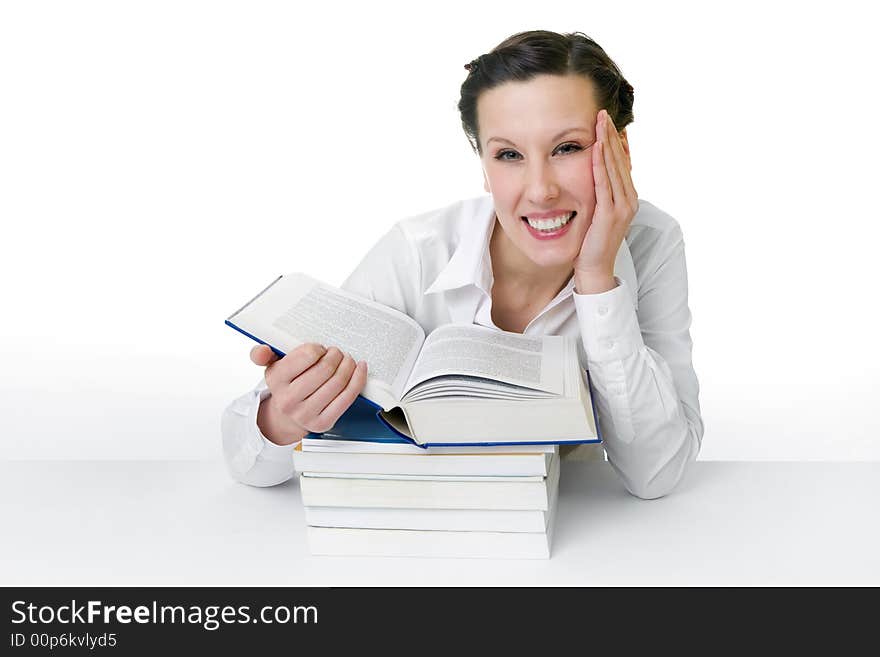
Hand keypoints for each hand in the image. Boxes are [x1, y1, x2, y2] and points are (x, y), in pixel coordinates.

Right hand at [251, 343, 367, 444]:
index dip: (319, 348)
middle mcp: (289, 399)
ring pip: (338, 383)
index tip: (321, 349)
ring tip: (347, 360)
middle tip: (337, 352)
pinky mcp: (323, 422)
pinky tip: (359, 369)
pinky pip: (347, 397)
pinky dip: (358, 379)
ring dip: (348, 365)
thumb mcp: (271, 366)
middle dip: (336, 356)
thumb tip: (261, 350)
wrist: (287, 416)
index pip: (307, 355)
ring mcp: (306, 414)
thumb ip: (262, 354)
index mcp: (276, 380)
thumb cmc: (286, 385)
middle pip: (325, 369)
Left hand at [574, 109, 638, 292]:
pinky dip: (600, 164)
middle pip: (620, 160)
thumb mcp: (597, 213)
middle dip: (611, 135)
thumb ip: (598, 194)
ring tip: (601, 122)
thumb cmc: (591, 243)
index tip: (608, 122)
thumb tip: (591, 177)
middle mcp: (629, 199)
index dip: (616, 141)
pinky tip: (596, 148)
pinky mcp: (610, 214)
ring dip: (607, 143)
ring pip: (614, 168)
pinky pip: (604, 183)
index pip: (622, 162)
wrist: (594, 269)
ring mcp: (622, 207)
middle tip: (603, 113)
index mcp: (627, 198)